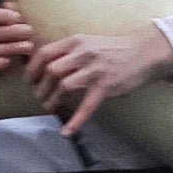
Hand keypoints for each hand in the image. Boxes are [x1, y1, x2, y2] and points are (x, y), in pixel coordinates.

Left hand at [30, 23, 172, 128]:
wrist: (143, 51)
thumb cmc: (114, 49)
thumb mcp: (89, 42)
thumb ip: (69, 51)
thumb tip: (46, 64)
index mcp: (76, 41)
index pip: (45, 53)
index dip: (32, 68)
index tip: (29, 79)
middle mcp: (83, 53)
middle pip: (51, 70)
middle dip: (40, 86)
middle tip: (39, 95)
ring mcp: (95, 70)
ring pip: (64, 86)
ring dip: (52, 99)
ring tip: (50, 106)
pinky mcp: (105, 86)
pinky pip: (86, 106)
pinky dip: (75, 121)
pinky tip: (67, 131)